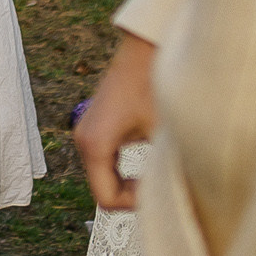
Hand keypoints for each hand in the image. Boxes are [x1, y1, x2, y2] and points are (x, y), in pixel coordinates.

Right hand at [77, 34, 157, 211]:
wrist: (144, 51)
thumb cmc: (153, 89)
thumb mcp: (161, 135)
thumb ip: (161, 173)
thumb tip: (172, 201)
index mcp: (95, 146)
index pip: (108, 199)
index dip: (135, 204)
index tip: (158, 192)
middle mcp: (83, 141)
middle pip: (102, 191)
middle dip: (131, 196)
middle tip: (159, 188)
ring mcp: (85, 134)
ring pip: (102, 178)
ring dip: (126, 183)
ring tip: (153, 176)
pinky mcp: (93, 128)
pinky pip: (103, 163)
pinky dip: (122, 171)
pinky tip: (144, 165)